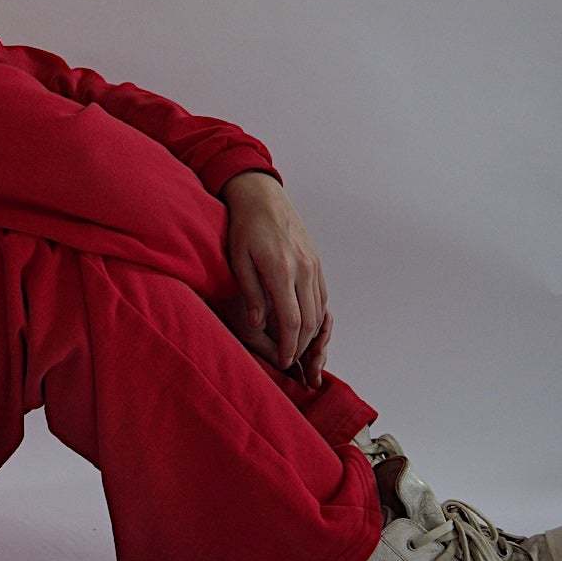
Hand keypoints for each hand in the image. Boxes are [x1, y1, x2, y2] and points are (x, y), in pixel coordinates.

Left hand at [217, 173, 332, 387]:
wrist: (261, 195)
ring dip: (314, 335)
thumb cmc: (244, 227)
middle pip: (311, 320)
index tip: (286, 363)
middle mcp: (303, 269)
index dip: (290, 347)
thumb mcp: (238, 260)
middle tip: (295, 365)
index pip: (293, 321)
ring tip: (302, 351)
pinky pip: (323, 295)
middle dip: (304, 348)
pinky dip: (318, 315)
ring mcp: (313, 264)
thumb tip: (260, 325)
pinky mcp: (316, 261)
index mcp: (282, 270)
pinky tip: (309, 327)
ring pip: (321, 309)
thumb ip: (251, 293)